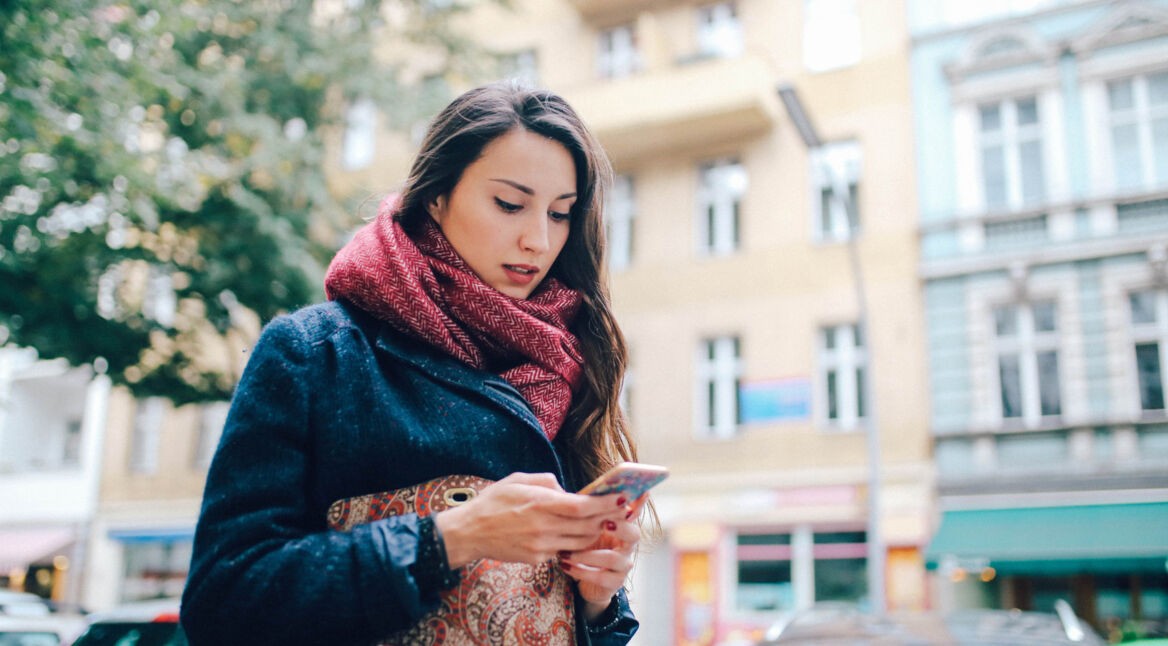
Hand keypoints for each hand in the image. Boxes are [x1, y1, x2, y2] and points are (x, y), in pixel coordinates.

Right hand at [434, 472, 625, 567]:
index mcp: (540, 503)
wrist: (469, 532)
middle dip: (608, 518)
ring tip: (604, 522)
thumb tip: (568, 490)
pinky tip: (579, 535)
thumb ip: (547, 481)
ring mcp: (541, 546)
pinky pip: (564, 551)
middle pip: (588, 526)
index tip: (621, 498)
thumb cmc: (493, 501)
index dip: (606, 504)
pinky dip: (575, 543)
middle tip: (620, 510)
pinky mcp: (537, 558)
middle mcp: (543, 526)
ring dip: (596, 533)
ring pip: (581, 542)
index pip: (583, 506)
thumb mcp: (518, 479)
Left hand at [558, 496, 644, 620]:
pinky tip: (566, 566)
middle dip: (620, 527)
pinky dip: (581, 571)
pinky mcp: (616, 582)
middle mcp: (628, 544)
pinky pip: (602, 577)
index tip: (629, 497)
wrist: (583, 578)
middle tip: (604, 523)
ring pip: (613, 557)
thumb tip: (581, 494)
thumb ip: (589, 512)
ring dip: (587, 554)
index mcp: (622, 526)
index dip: (636, 505)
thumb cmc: (583, 545)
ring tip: (565, 554)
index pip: (633, 513)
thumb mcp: (585, 527)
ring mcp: (624, 564)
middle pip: (634, 534)